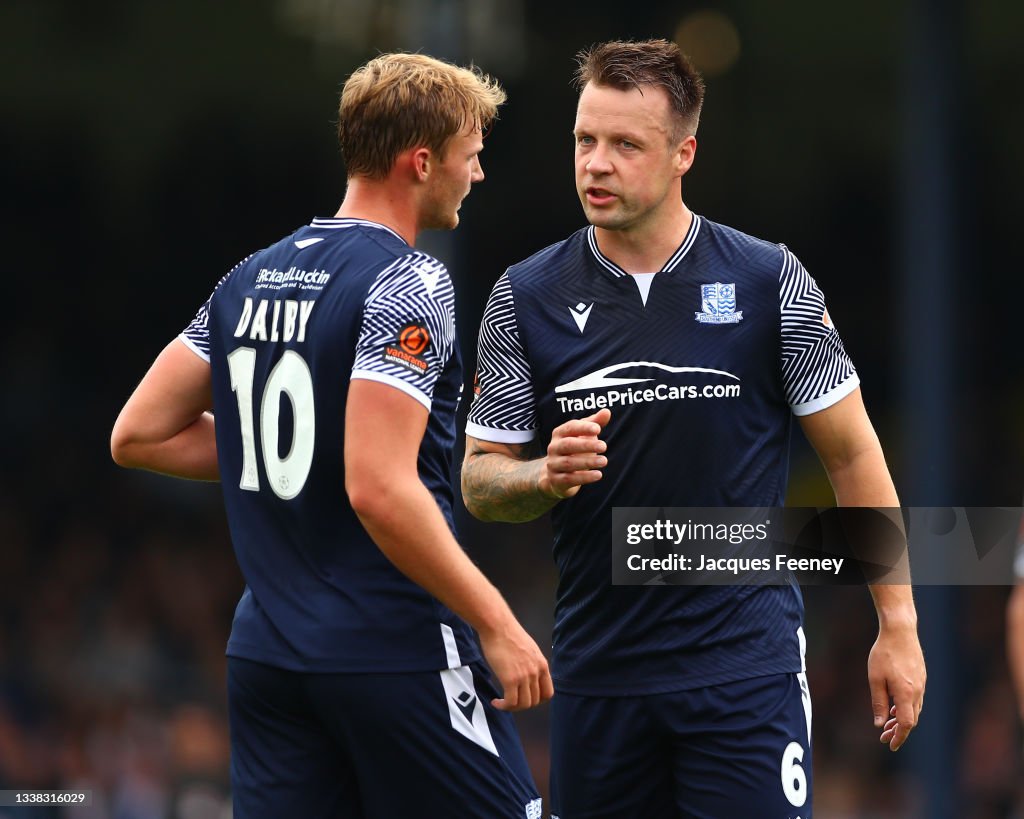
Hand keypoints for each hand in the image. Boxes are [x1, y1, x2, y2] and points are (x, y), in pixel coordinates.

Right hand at [478, 622, 553, 711]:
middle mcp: (536, 672)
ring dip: (512, 707)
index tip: (525, 698)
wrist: (498, 626)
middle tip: (510, 700)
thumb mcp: (529, 649)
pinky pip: (510, 702)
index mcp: (542, 665)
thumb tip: (526, 675)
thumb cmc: (508, 634)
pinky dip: (503, 706)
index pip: (548, 693)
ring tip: (502, 703)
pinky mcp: (510, 679)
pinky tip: (495, 701)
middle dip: (522, 704)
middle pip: (534, 701)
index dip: (537, 700)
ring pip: (523, 705)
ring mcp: (524, 676)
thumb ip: (531, 663)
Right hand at [539, 408, 610, 499]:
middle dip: (586, 445)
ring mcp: (553, 465)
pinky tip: (598, 475)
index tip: (598, 429)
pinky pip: (570, 479)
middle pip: (568, 445)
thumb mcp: (582, 435)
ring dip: (587, 462)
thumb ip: (594, 423)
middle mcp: (553, 448)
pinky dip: (584, 477)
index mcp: (559, 434)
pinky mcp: (556, 481)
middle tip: (604, 446)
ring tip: (604, 461)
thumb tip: (607, 411)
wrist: (554, 475)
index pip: (570, 427)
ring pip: (569, 463)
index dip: (583, 427)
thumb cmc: (573, 450)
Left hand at [868, 619, 925, 750]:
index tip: (890, 745)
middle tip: (884, 737)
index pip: (906, 724)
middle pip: (911, 720)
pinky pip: (915, 699)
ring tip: (888, 724)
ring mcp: (921, 684)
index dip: (899, 737)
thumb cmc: (884, 653)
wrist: (900, 631)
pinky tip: (895, 707)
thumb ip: (879, 702)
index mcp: (906, 693)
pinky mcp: (921, 677)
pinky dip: (906, 708)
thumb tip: (880, 724)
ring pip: (914, 710)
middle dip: (898, 731)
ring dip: (902, 720)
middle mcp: (917, 691)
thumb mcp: (875, 678)